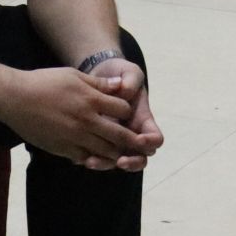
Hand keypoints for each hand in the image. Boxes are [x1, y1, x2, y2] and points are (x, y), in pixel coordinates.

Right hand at [0, 67, 153, 167]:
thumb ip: (99, 83)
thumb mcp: (73, 75)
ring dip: (114, 152)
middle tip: (139, 143)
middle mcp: (87, 120)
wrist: (15, 98)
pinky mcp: (63, 149)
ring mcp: (75, 137)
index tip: (124, 113)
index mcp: (91, 99)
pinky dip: (93, 158)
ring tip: (118, 151)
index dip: (127, 111)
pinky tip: (94, 154)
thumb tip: (120, 85)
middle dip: (132, 140)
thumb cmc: (44, 82)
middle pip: (120, 135)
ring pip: (106, 151)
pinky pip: (86, 158)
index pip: (123, 109)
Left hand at [84, 58, 163, 172]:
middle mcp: (132, 134)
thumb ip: (131, 79)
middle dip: (132, 163)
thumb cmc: (117, 74)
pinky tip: (80, 157)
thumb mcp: (128, 71)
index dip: (150, 142)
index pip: (155, 138)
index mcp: (143, 120)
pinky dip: (91, 159)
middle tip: (120, 161)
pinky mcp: (98, 142)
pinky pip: (98, 157)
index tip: (139, 139)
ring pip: (117, 162)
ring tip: (92, 162)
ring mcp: (116, 141)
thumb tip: (125, 92)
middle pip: (140, 158)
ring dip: (107, 164)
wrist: (97, 76)